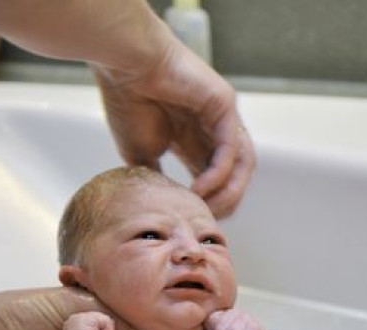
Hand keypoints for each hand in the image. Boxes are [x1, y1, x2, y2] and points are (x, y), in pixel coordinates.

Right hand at [92, 40, 255, 218]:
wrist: (124, 67)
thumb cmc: (128, 102)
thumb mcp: (141, 154)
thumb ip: (157, 179)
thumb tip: (161, 208)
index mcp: (196, 140)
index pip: (215, 179)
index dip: (208, 204)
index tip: (191, 223)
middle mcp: (214, 130)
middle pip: (235, 176)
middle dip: (223, 203)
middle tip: (203, 222)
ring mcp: (223, 117)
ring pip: (242, 164)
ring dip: (227, 193)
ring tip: (205, 209)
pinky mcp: (225, 105)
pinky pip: (231, 148)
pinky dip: (218, 174)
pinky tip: (200, 189)